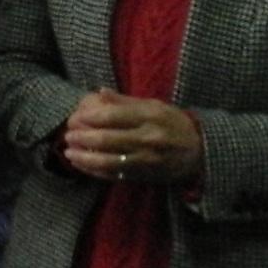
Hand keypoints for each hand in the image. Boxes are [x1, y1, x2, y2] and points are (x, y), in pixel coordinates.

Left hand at [60, 88, 201, 185]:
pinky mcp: (144, 175)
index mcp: (149, 116)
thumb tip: (99, 92)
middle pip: (107, 139)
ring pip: (109, 161)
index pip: (113, 116)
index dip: (90, 117)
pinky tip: (82, 166)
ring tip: (68, 153)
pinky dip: (96, 171)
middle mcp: (148, 138)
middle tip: (67, 135)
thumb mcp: (154, 106)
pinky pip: (115, 175)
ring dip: (85, 158)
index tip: (75, 117)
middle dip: (83, 138)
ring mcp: (146, 160)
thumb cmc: (173, 124)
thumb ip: (125, 101)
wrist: (199, 152)